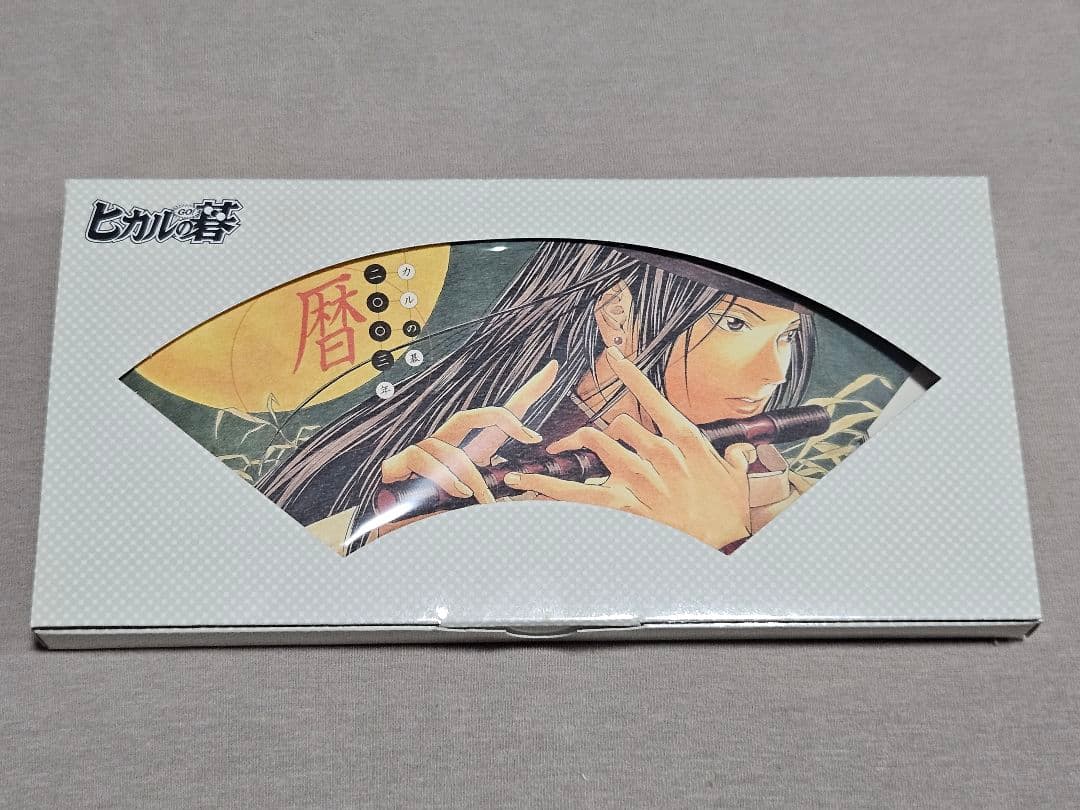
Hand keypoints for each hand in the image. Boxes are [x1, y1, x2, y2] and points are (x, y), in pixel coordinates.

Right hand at [379, 359, 558, 504]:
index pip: (498, 418)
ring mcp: (421, 451)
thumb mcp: (474, 509)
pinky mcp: (400, 462)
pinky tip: (458, 493)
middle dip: (506, 418)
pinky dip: (445, 478)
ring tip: (484, 502)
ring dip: (473, 478)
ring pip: (454, 450)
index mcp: (467, 453)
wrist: (390, 536)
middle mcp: (444, 445)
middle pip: (474, 415)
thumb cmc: (433, 521)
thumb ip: (493, 500)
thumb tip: (520, 501)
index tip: (554, 368)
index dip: (526, 393)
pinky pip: (426, 459)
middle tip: (532, 436)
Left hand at [504, 347, 755, 548]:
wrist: (728, 546)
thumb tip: (740, 451)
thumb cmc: (731, 513)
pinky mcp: (630, 507)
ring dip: (583, 442)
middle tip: (590, 441)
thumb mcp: (736, 481)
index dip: (632, 376)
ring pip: (603, 445)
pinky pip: (584, 492)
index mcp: (687, 441)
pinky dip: (555, 487)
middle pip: (622, 425)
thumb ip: (734, 460)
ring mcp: (645, 480)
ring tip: (555, 449)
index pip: (654, 399)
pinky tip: (530, 480)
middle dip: (605, 431)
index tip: (614, 357)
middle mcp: (663, 455)